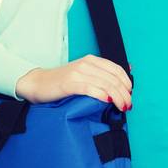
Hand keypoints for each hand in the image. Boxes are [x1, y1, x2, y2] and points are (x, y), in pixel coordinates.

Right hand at [15, 56, 131, 107]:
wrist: (37, 83)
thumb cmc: (62, 82)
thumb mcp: (84, 74)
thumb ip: (101, 75)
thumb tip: (127, 76)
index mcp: (92, 60)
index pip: (117, 70)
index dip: (127, 83)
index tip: (130, 94)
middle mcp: (86, 64)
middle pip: (113, 79)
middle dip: (124, 94)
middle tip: (128, 105)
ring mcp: (77, 73)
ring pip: (105, 84)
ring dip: (117, 97)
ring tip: (121, 107)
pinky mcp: (69, 83)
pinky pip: (90, 88)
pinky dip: (101, 94)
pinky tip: (107, 101)